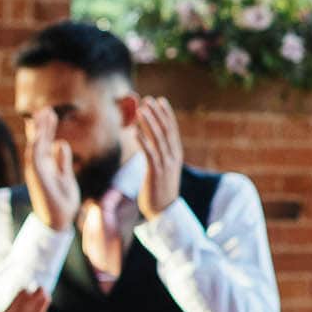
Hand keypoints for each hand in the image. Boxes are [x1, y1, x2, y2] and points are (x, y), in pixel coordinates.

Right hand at [22, 107, 78, 231]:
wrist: (59, 219)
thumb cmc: (62, 200)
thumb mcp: (65, 175)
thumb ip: (62, 160)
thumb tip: (61, 143)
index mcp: (45, 164)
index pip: (45, 141)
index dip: (47, 127)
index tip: (50, 112)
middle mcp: (38, 166)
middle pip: (39, 141)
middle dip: (41, 125)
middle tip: (45, 108)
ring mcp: (36, 171)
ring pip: (36, 146)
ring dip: (38, 131)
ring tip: (42, 116)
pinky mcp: (37, 178)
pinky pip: (35, 160)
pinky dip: (36, 147)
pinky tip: (39, 136)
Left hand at [134, 95, 182, 220]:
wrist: (164, 211)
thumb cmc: (161, 189)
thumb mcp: (164, 168)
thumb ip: (160, 154)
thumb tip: (153, 141)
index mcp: (176, 154)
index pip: (172, 129)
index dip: (166, 114)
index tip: (160, 100)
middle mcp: (172, 157)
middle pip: (165, 131)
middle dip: (157, 114)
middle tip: (148, 100)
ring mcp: (165, 165)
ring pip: (157, 139)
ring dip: (149, 123)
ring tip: (141, 110)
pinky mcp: (155, 173)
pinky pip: (149, 154)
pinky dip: (143, 142)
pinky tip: (136, 132)